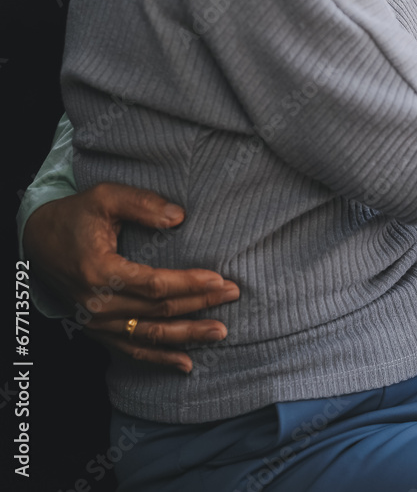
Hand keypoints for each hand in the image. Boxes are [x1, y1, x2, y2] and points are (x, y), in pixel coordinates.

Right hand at [22, 183, 238, 372]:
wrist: (37, 241)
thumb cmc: (75, 216)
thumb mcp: (105, 197)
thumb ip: (141, 203)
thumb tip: (178, 217)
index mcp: (98, 271)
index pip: (154, 285)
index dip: (188, 284)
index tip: (219, 279)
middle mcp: (96, 303)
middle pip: (158, 311)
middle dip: (200, 304)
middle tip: (233, 294)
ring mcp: (96, 322)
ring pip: (149, 334)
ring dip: (187, 335)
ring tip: (221, 332)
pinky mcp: (97, 330)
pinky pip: (131, 350)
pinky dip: (159, 359)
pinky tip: (187, 364)